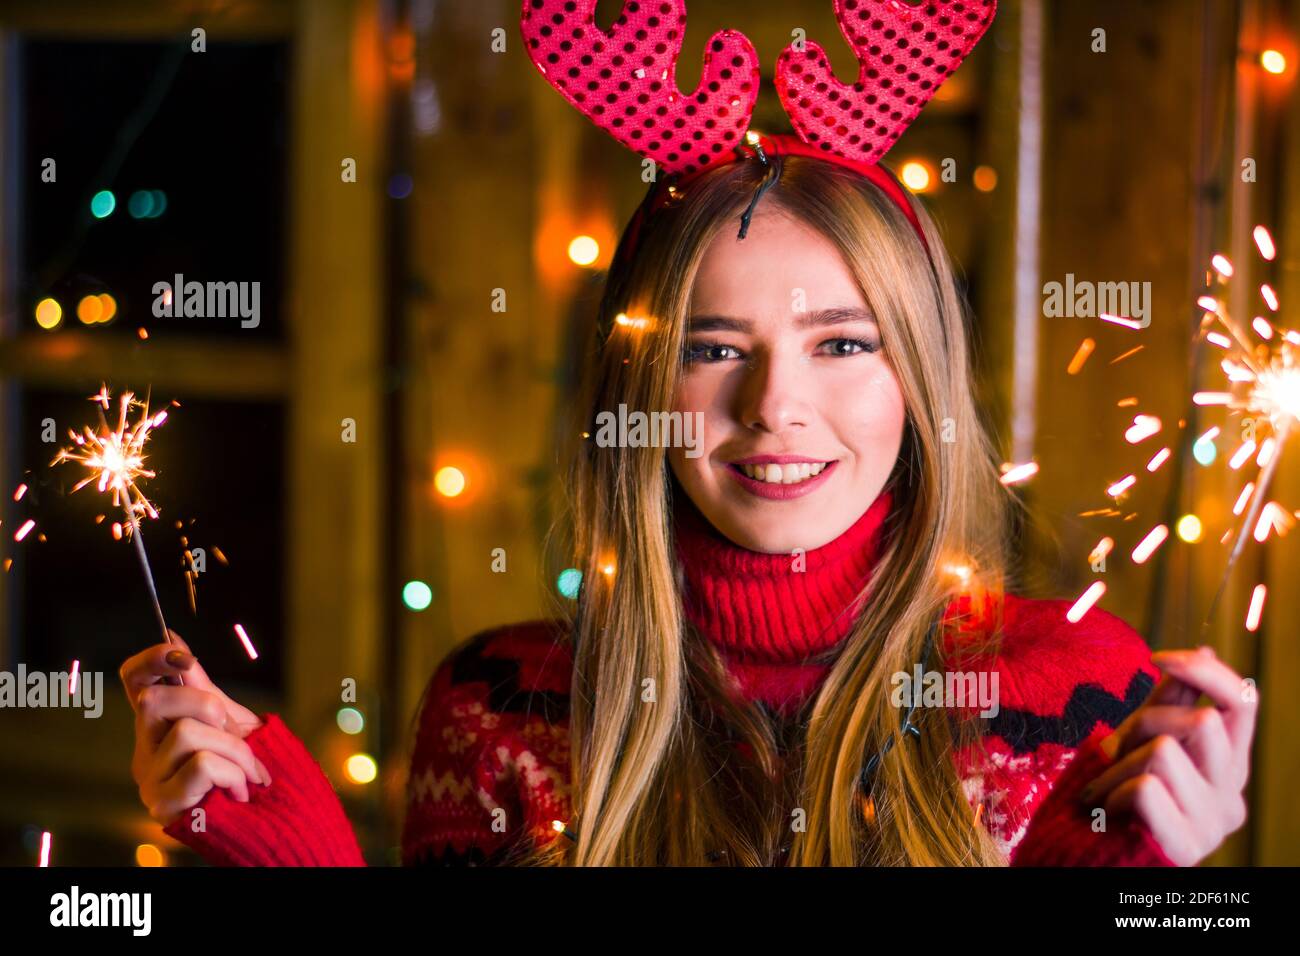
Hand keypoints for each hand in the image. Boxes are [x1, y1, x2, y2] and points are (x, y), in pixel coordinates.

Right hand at [119, 630, 270, 826]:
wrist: (269, 816)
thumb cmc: (244, 767)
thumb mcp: (228, 722)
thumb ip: (202, 688)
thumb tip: (172, 637)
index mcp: (159, 725)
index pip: (133, 681)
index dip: (150, 660)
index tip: (183, 656)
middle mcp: (144, 749)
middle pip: (156, 700)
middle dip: (209, 707)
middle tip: (234, 735)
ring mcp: (149, 779)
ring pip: (188, 732)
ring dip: (235, 749)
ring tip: (249, 774)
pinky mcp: (163, 804)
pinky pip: (202, 765)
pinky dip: (235, 773)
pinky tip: (241, 792)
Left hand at [1081, 646, 1256, 865]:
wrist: (1085, 853)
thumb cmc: (1115, 792)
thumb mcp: (1141, 738)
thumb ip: (1172, 701)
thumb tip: (1204, 651)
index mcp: (1228, 766)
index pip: (1243, 702)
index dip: (1205, 671)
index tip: (1158, 656)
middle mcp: (1232, 796)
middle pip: (1203, 721)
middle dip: (1146, 724)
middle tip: (1116, 754)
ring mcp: (1213, 825)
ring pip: (1165, 753)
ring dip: (1119, 765)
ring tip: (1105, 790)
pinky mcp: (1186, 846)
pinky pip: (1145, 789)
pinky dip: (1112, 793)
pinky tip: (1109, 812)